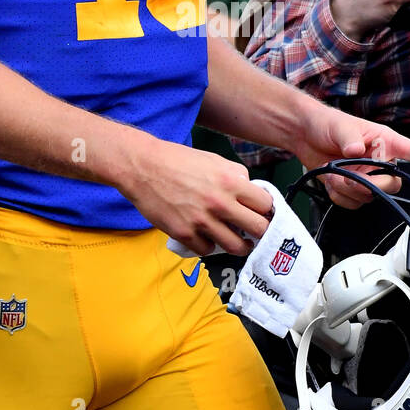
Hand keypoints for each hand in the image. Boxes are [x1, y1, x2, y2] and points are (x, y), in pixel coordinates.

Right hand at [119, 136, 273, 255]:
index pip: (266, 205)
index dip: (266, 210)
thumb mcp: (214, 159)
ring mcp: (202, 221)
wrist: (143, 167)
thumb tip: (251, 192)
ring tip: (237, 241)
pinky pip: (208, 250)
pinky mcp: (184, 233)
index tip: (263, 214)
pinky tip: (207, 237)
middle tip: (256, 232)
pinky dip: (210, 245)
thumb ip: (236, 175)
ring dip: (239, 245)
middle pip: (258, 229)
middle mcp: (220, 203)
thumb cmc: (178, 160)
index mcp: (230, 181)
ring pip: (236, 246)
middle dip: (260, 232)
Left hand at [293, 105, 409, 208]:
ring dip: (348, 189)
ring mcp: (366, 176)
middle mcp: (379, 161)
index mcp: (384, 141)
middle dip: (370, 184)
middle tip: (348, 176)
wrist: (304, 135)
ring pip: (370, 196)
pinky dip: (338, 196)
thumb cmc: (327, 124)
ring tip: (333, 173)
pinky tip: (330, 180)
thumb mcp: (339, 127)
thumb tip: (355, 149)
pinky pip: (353, 203)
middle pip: (391, 184)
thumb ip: (349, 138)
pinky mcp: (352, 188)